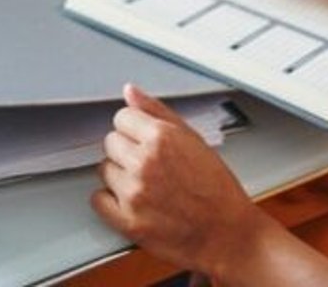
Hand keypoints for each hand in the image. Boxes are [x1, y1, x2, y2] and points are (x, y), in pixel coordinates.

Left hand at [94, 85, 276, 276]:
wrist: (229, 235)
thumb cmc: (216, 190)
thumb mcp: (194, 140)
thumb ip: (157, 112)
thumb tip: (130, 92)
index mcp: (161, 138)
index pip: (122, 118)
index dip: (134, 129)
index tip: (143, 140)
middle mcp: (145, 162)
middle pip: (110, 142)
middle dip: (126, 151)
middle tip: (150, 166)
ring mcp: (134, 193)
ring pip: (104, 169)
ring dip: (120, 176)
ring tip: (147, 186)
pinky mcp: (128, 222)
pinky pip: (98, 200)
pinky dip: (110, 202)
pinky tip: (132, 202)